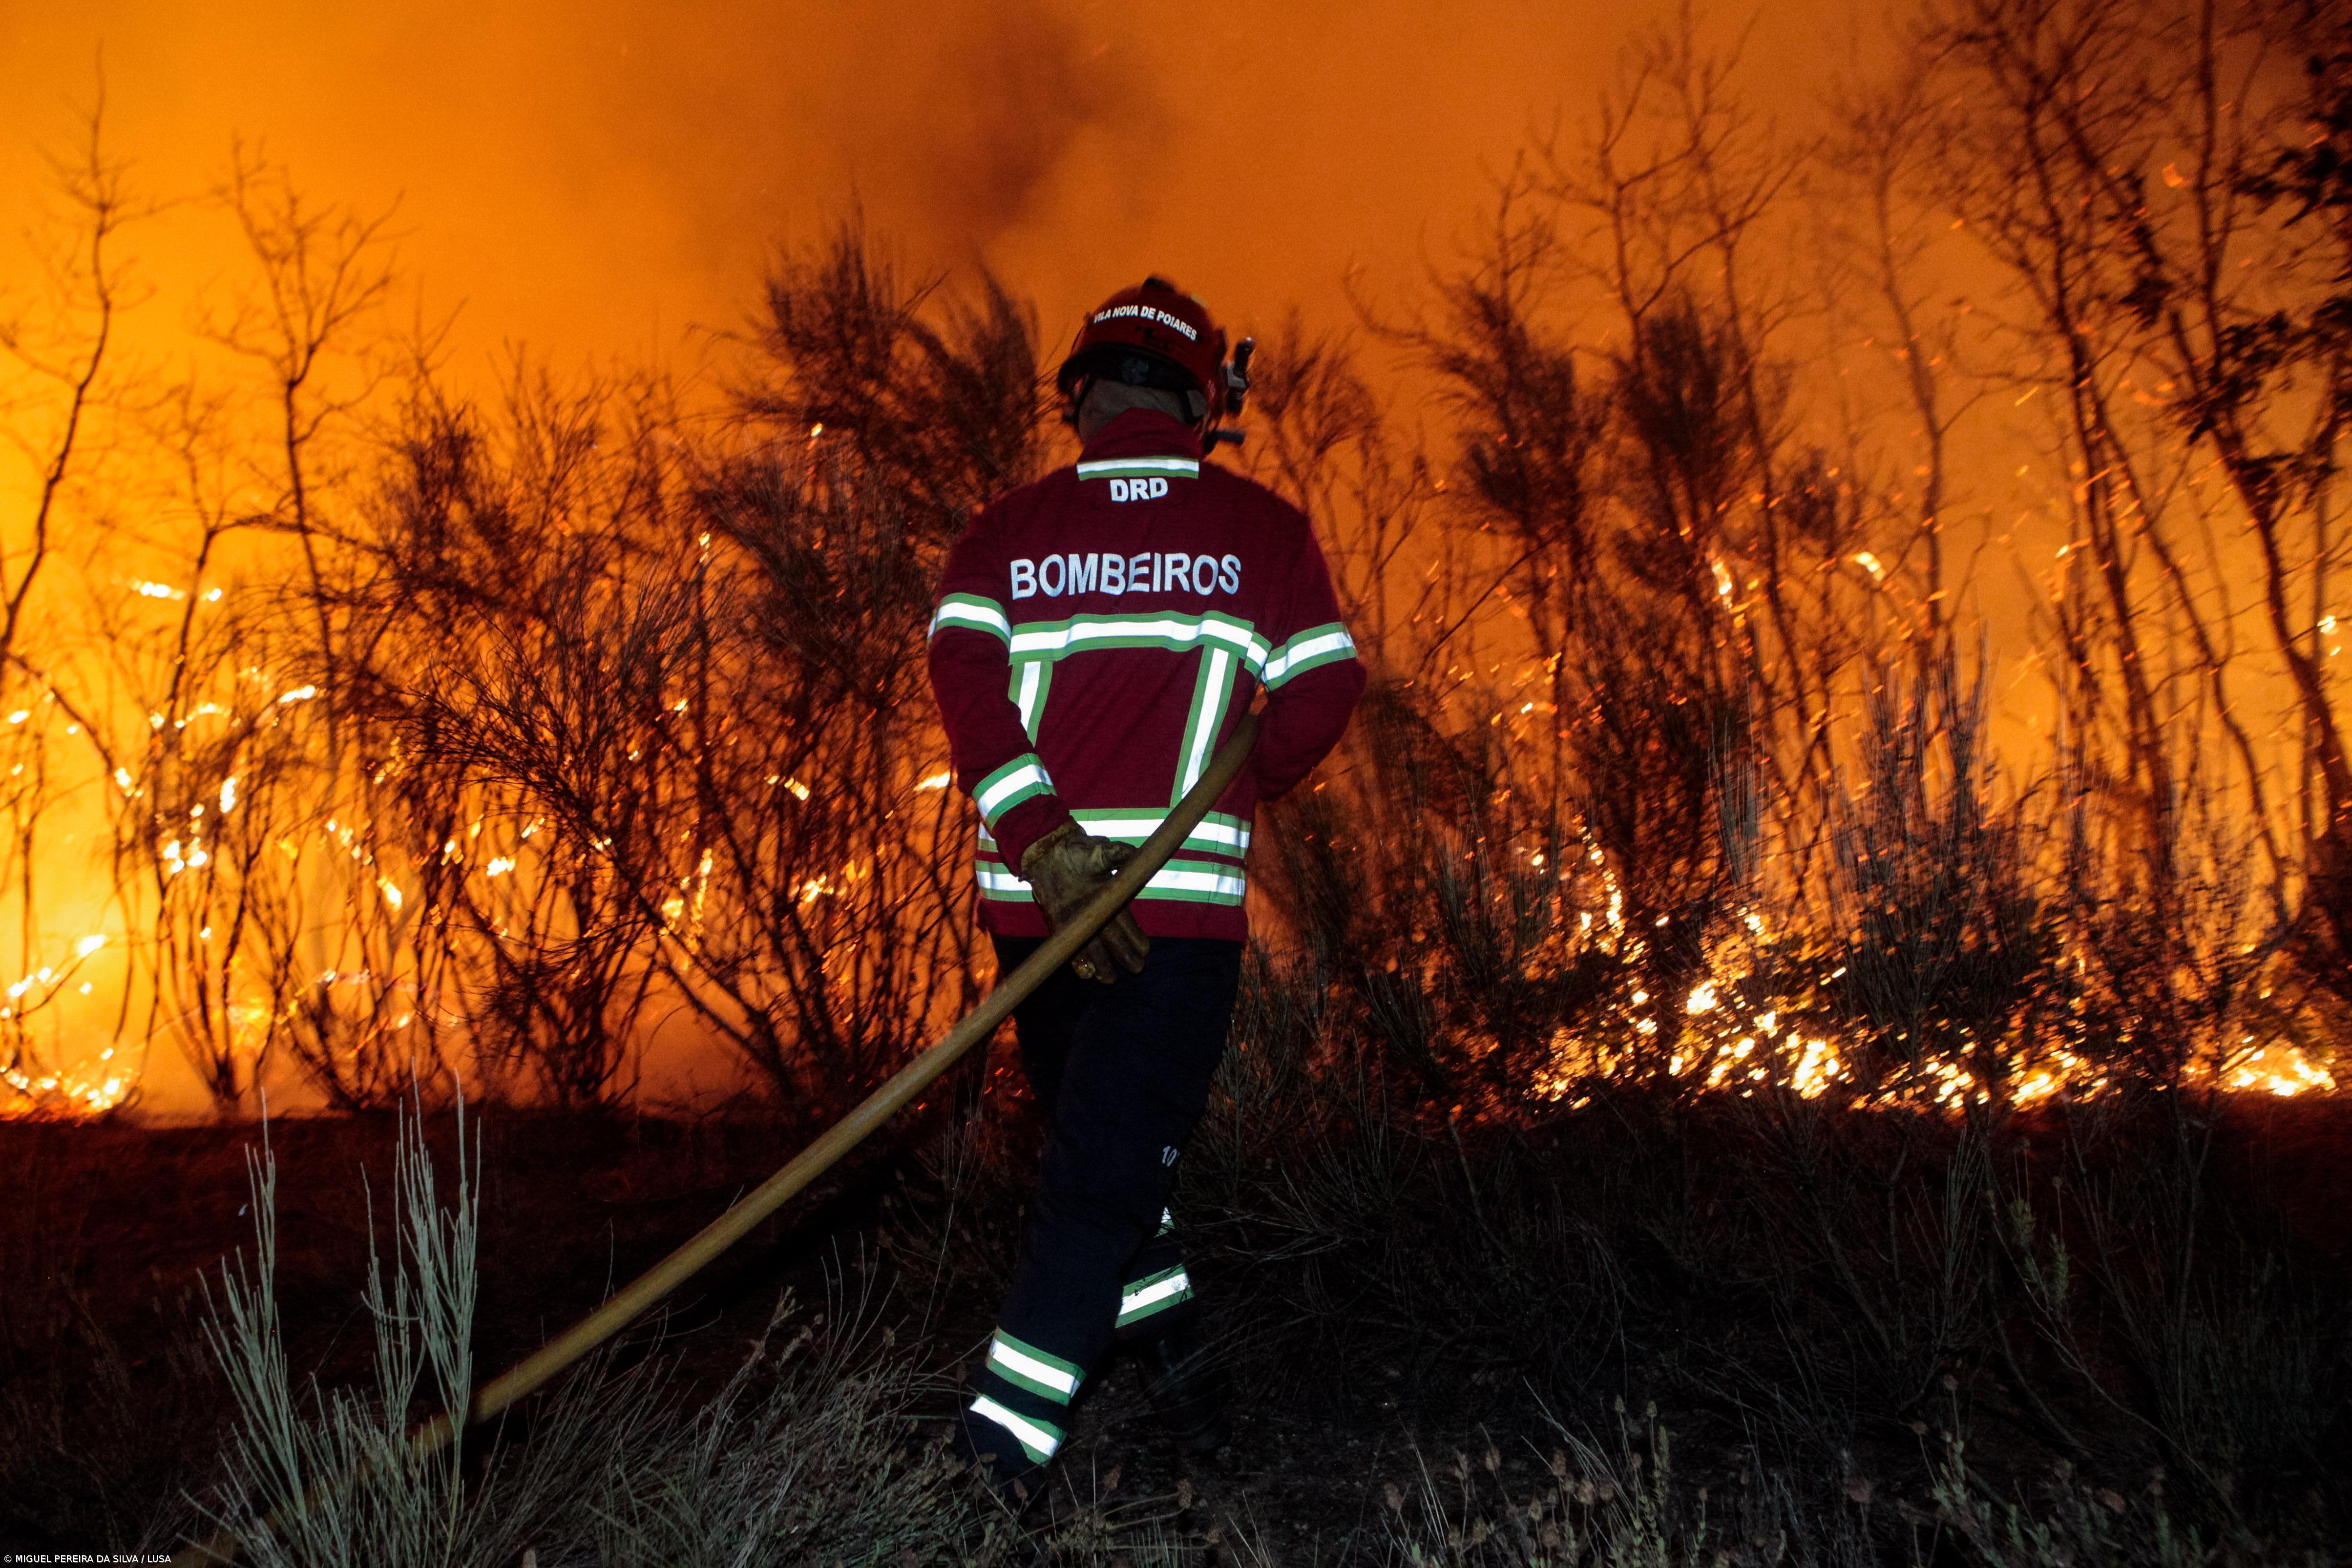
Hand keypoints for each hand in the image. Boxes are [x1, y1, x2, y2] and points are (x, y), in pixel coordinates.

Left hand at [1019, 822, 1150, 982]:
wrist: (1048, 852)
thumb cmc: (1078, 850)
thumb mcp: (1100, 850)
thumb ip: (1117, 854)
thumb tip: (1135, 854)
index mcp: (1110, 898)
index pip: (1127, 922)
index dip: (1136, 936)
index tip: (1144, 950)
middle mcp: (1096, 913)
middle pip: (1113, 938)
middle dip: (1124, 954)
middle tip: (1136, 968)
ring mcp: (1078, 920)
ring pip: (1093, 946)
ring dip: (1101, 964)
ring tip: (1109, 979)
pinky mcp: (1059, 923)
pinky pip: (1070, 945)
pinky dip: (1077, 960)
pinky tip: (1085, 974)